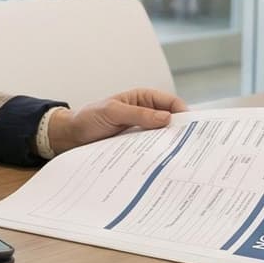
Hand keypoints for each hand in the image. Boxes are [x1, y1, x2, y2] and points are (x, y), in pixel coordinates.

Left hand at [49, 89, 187, 153]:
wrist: (69, 136)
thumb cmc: (88, 118)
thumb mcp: (112, 112)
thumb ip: (138, 114)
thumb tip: (166, 118)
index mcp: (143, 98)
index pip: (171, 102)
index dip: (184, 113)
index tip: (194, 128)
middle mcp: (145, 113)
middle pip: (171, 121)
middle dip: (181, 132)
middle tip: (192, 146)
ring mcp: (141, 131)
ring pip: (163, 137)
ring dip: (170, 145)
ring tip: (181, 158)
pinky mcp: (135, 146)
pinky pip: (151, 149)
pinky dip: (158, 154)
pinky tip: (163, 164)